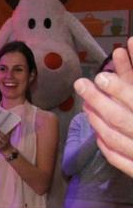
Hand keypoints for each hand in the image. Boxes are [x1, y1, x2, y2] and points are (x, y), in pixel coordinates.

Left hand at [76, 37, 132, 176]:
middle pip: (122, 119)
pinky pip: (124, 163)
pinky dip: (109, 149)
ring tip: (86, 106)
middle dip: (99, 101)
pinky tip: (99, 136)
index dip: (119, 88)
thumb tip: (131, 44)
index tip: (101, 76)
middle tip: (80, 83)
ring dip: (99, 122)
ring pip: (118, 140)